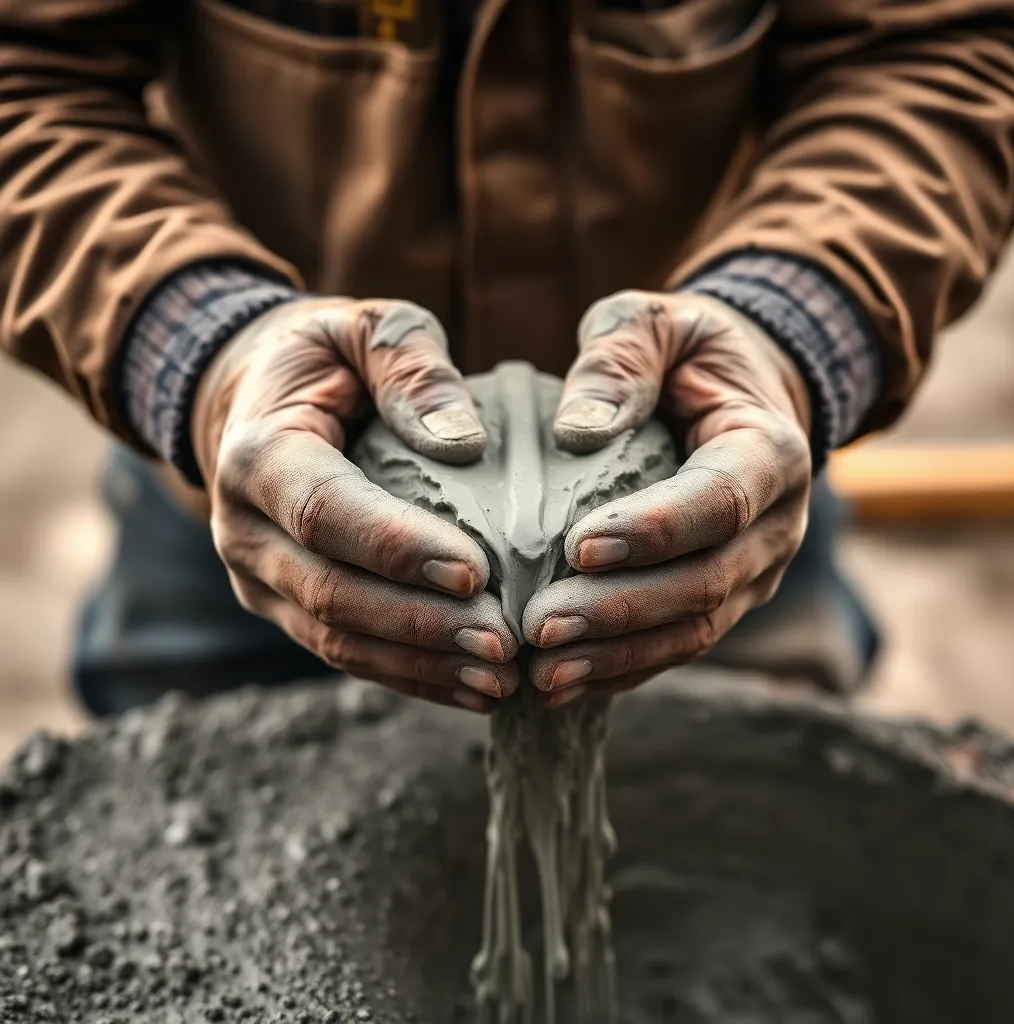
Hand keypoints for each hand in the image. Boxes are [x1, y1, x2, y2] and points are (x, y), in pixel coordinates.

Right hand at [191, 297, 519, 712]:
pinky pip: (344, 652)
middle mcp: (245, 529)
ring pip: (336, 638)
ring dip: (420, 665)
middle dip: (420, 626)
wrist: (259, 402)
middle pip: (331, 593)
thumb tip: (462, 440)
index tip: (476, 572)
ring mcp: (260, 578)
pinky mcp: (285, 606)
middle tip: (504, 644)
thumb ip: (410, 364)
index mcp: (258, 455)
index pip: (325, 511)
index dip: (396, 547)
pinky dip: (408, 675)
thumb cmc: (329, 360)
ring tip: (500, 680)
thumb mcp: (367, 328)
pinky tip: (471, 688)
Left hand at [523, 290, 812, 704]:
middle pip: (707, 582)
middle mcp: (776, 524)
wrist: (735, 395)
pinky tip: (564, 683)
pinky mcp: (726, 600)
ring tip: (542, 672)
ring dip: (618, 655)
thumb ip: (620, 357)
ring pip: (695, 629)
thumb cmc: (686, 354)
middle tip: (540, 625)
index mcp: (770, 450)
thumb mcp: (653, 324)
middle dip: (622, 610)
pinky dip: (624, 668)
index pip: (720, 501)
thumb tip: (578, 429)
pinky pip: (680, 645)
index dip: (655, 531)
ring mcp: (754, 571)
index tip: (578, 547)